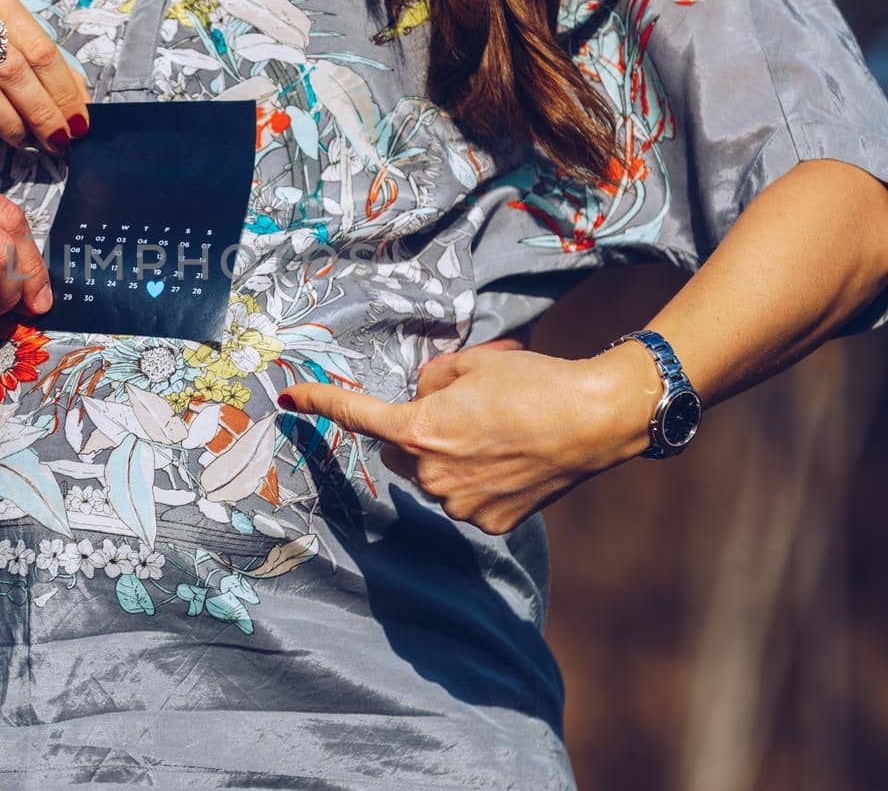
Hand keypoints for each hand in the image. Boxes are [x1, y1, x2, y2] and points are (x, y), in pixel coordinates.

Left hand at [279, 338, 661, 534]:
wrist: (597, 419)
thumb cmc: (535, 383)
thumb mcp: (471, 364)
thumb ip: (430, 382)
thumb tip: (420, 398)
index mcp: (420, 431)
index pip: (357, 416)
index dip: (321, 403)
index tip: (290, 398)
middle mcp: (432, 476)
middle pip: (400, 451)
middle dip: (415, 431)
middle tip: (459, 410)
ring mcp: (459, 505)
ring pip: (432, 477)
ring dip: (447, 458)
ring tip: (496, 434)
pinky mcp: (488, 523)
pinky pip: (463, 498)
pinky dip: (476, 481)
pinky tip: (510, 461)